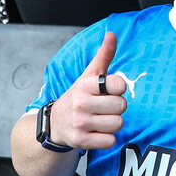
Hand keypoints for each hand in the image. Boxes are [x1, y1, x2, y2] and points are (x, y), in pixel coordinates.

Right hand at [48, 31, 127, 148]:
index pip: (119, 85)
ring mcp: (80, 123)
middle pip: (121, 106)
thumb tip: (112, 33)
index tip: (109, 90)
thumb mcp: (89, 75)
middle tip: (103, 107)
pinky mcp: (81, 142)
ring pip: (118, 124)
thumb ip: (103, 55)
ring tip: (100, 120)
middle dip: (116, 107)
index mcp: (85, 85)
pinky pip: (110, 141)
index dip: (118, 88)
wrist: (54, 124)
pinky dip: (107, 138)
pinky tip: (96, 132)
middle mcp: (81, 103)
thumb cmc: (78, 97)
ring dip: (112, 123)